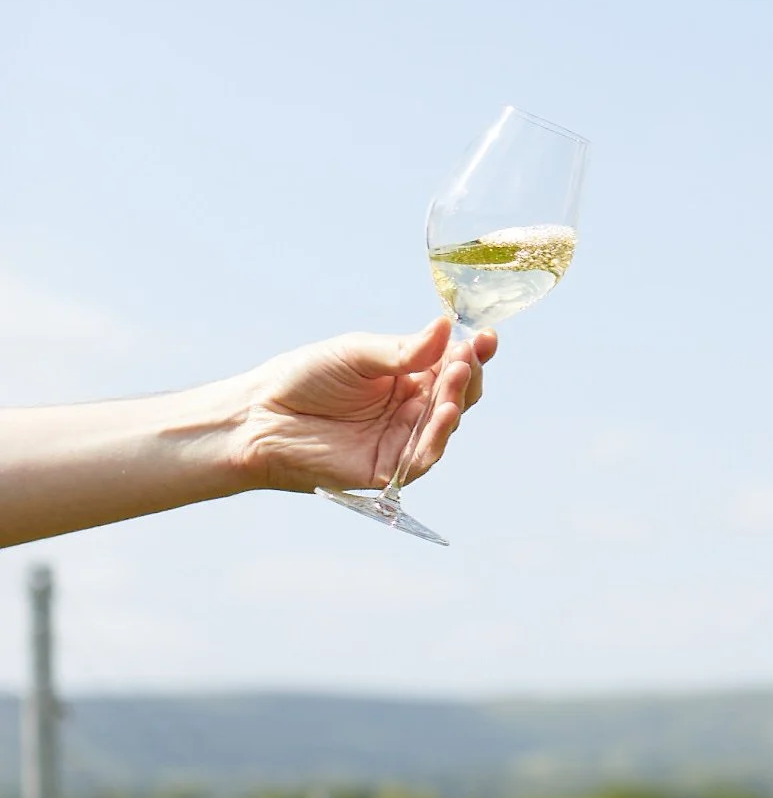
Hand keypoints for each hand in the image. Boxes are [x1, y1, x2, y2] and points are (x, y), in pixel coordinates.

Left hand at [234, 318, 497, 495]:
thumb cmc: (304, 378)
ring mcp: (402, 439)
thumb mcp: (357, 353)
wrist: (260, 417)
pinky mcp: (388, 469)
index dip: (472, 351)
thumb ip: (403, 349)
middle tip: (467, 355)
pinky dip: (439, 435)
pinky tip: (445, 411)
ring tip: (458, 375)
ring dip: (457, 399)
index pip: (451, 364)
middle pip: (457, 394)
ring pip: (446, 424)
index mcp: (407, 376)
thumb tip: (447, 328)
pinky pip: (424, 456)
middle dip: (468, 373)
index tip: (487, 337)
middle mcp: (410, 408)